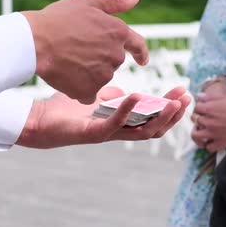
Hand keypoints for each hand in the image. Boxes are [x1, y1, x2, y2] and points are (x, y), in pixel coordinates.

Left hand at [15, 86, 190, 148]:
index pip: (152, 118)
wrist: (39, 120)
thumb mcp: (93, 98)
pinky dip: (126, 111)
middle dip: (172, 114)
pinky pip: (114, 124)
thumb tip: (125, 92)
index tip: (183, 92)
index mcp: (119, 122)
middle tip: (186, 98)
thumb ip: (110, 96)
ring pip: (141, 132)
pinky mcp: (92, 133)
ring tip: (173, 103)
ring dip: (159, 118)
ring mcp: (106, 134)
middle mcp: (116, 131)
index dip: (169, 108)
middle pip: (153, 128)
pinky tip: (137, 96)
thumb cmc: (64, 111)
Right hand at [21, 0, 147, 103]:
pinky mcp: (88, 90)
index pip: (138, 45)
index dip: (140, 53)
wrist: (35, 43)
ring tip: (68, 62)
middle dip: (100, 57)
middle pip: (113, 61)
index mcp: (118, 32)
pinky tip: (68, 79)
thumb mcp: (87, 1)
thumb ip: (115, 2)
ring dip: (89, 73)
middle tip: (77, 50)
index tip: (142, 60)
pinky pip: (88, 94)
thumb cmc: (58, 19)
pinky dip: (80, 89)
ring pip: (100, 77)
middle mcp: (115, 55)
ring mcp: (102, 75)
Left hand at [190, 84, 225, 152]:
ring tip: (203, 130)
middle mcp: (209, 121)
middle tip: (205, 116)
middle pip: (195, 119)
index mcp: (210, 108)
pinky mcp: (221, 143)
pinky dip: (209, 145)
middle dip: (198, 117)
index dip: (200, 106)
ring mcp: (213, 133)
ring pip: (196, 135)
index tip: (204, 107)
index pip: (196, 107)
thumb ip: (211, 96)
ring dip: (198, 132)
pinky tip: (212, 141)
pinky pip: (209, 147)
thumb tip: (199, 96)